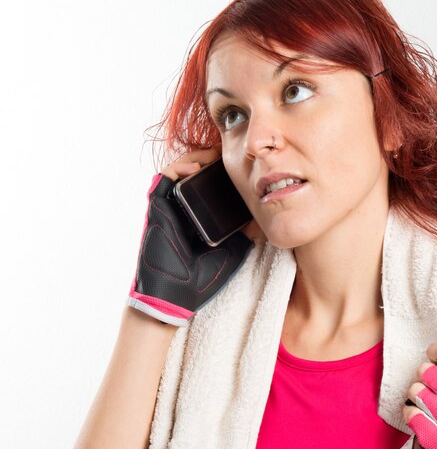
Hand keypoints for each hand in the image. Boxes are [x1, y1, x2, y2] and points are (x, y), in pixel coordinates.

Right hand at [127, 146, 256, 325]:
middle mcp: (186, 206)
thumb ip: (247, 231)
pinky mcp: (157, 205)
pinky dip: (179, 166)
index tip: (243, 165)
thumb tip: (266, 215)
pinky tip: (195, 167)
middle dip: (214, 159)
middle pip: (198, 171)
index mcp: (203, 214)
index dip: (226, 171)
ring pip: (182, 168)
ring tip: (215, 156)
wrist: (179, 293)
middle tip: (230, 155)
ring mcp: (171, 204)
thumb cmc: (204, 275)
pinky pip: (165, 176)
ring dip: (198, 157)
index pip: (214, 184)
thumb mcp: (236, 248)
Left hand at [403, 340, 436, 448]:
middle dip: (426, 375)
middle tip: (431, 383)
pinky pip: (411, 416)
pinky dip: (411, 414)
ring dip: (418, 394)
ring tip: (425, 401)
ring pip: (416, 392)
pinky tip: (418, 417)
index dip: (435, 352)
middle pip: (426, 371)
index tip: (434, 356)